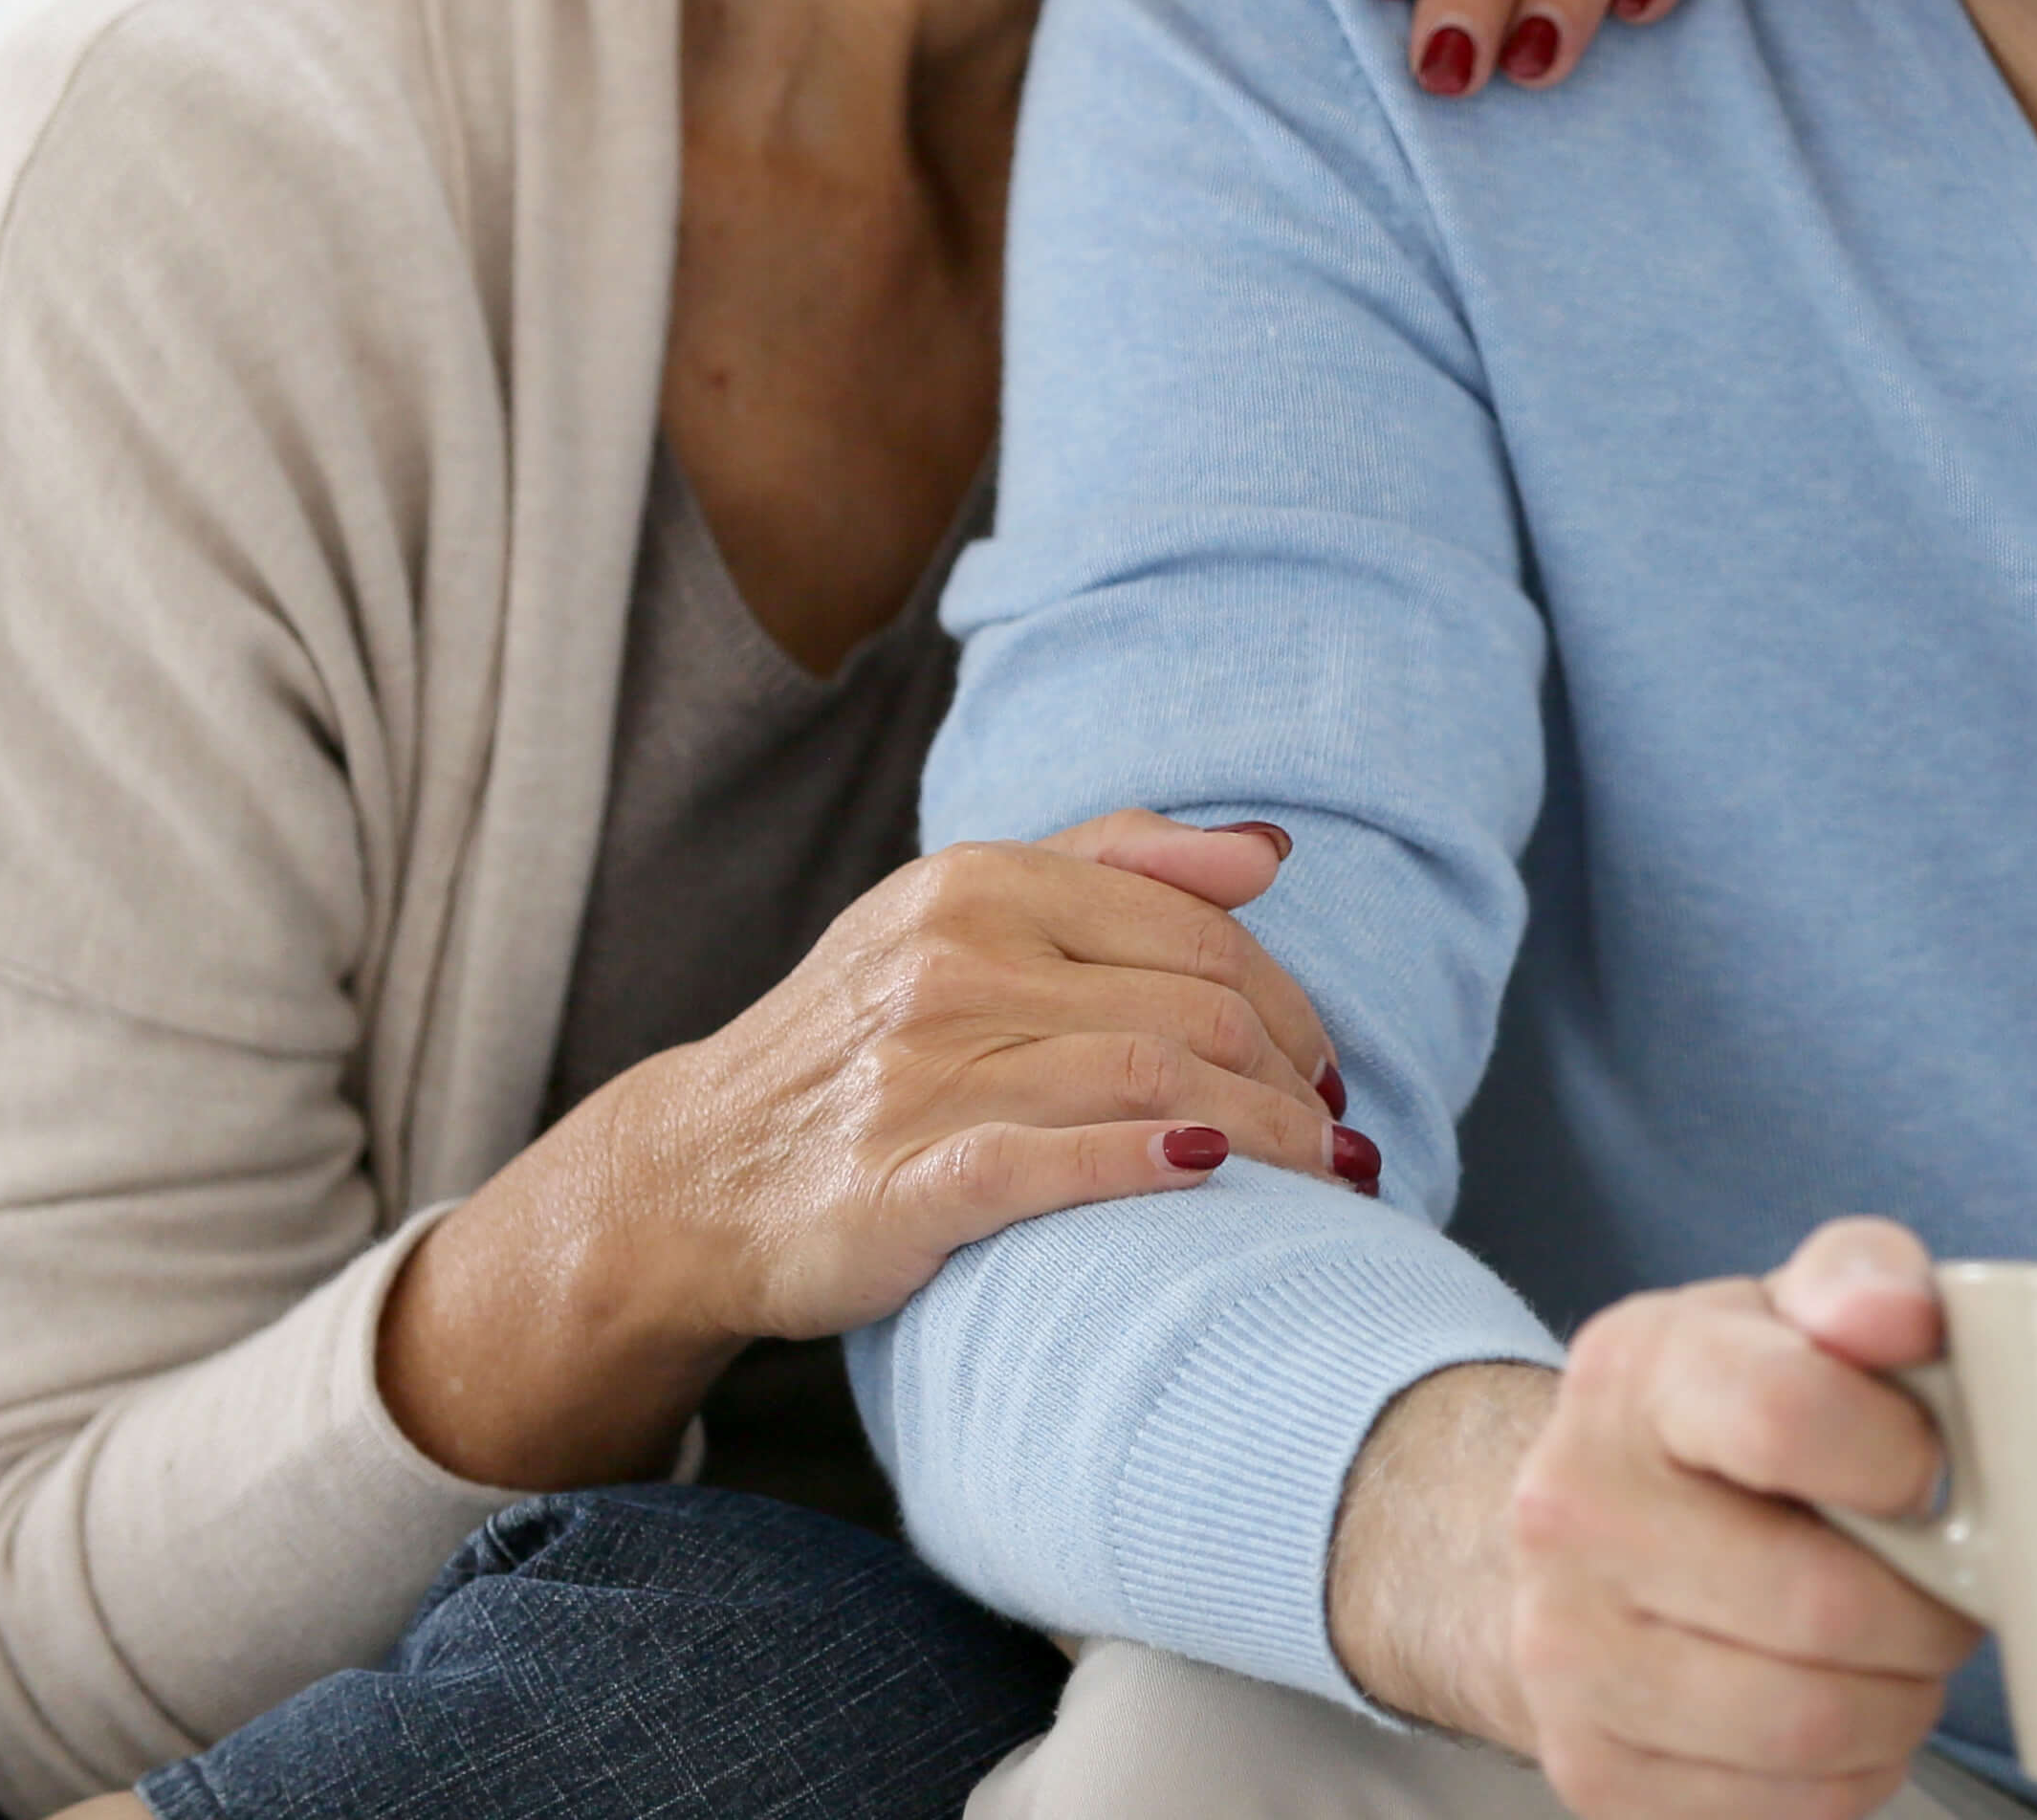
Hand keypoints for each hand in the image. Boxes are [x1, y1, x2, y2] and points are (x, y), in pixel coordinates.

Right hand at [377, 812, 1361, 1491]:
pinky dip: (1148, 1165)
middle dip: (1297, 1080)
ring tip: (1324, 1184)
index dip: (1293, 1003)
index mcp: (978, 881)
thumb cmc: (862, 1039)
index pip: (1198, 929)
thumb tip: (1273, 851)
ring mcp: (919, 1071)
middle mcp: (951, 961)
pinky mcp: (896, 1182)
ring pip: (1152, 1079)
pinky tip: (1211, 1179)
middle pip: (1196, 1007)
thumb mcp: (962, 914)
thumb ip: (1118, 862)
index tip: (1328, 1071)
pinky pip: (1051, 1163)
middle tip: (1342, 1144)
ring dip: (1268, 1136)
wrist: (694, 1174)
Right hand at [1488, 1216, 1980, 1815]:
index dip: (1900, 1456)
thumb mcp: (1786, 1312)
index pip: (1787, 1414)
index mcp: (1638, 1371)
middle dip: (1929, 1615)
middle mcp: (1573, 1510)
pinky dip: (1849, 1775)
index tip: (1930, 1472)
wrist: (1578, 1530)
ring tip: (1903, 1658)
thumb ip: (1863, 1280)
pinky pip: (1778, 1808)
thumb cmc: (1723, 1414)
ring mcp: (1568, 1651)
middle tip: (1952, 1595)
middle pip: (1819, 1605)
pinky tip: (1845, 1713)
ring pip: (1805, 1724)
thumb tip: (1902, 1314)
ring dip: (1900, 1704)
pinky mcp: (1594, 1770)